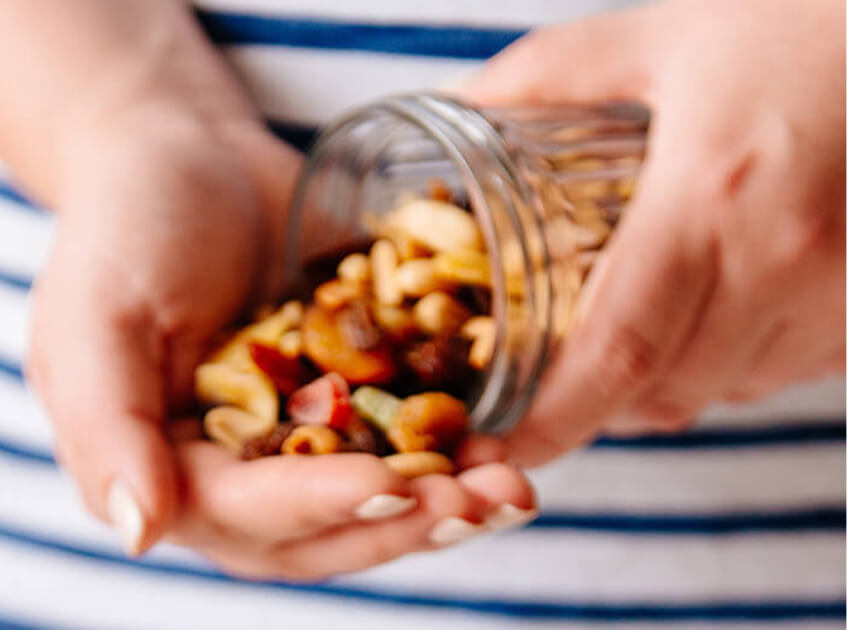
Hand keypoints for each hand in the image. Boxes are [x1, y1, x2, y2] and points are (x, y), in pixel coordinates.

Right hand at [24, 104, 536, 576]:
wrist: (184, 153)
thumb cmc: (126, 225)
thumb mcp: (95, 313)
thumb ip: (105, 425)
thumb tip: (138, 535)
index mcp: (160, 467)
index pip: (240, 510)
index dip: (315, 505)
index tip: (388, 482)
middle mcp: (231, 471)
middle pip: (318, 531)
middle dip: (398, 522)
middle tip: (475, 502)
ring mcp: (296, 438)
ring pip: (371, 501)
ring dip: (440, 505)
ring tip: (509, 491)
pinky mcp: (349, 399)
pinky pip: (404, 440)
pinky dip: (453, 449)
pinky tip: (505, 441)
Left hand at [464, 0, 844, 465]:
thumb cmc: (798, 20)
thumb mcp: (660, 36)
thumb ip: (547, 74)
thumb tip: (460, 102)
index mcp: (712, 195)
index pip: (619, 351)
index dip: (554, 418)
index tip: (501, 446)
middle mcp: (785, 257)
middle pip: (670, 390)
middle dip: (598, 408)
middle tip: (548, 390)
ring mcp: (844, 286)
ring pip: (733, 388)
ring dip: (668, 385)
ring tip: (625, 347)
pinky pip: (796, 368)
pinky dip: (737, 363)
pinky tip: (713, 316)